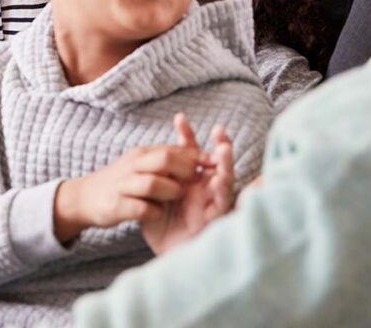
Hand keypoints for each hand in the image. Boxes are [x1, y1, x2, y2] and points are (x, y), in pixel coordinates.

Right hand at [53, 142, 209, 242]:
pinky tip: (158, 214)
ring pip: (153, 183)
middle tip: (195, 181)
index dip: (196, 156)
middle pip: (165, 159)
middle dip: (185, 170)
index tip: (213, 164)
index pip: (173, 149)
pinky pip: (141, 208)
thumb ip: (165, 159)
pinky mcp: (117, 206)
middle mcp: (133, 166)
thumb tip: (198, 156)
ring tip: (175, 197)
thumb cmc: (121, 181)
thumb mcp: (141, 164)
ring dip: (170, 191)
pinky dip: (154, 212)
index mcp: (142, 154)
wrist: (85, 197)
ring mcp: (123, 185)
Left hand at [141, 114, 234, 254]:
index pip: (187, 152)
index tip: (179, 118)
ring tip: (223, 149)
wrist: (161, 252)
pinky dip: (222, 189)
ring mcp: (210, 201)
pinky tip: (220, 178)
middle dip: (219, 145)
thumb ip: (153, 178)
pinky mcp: (214, 217)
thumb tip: (144, 157)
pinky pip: (222, 202)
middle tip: (218, 130)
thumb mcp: (152, 195)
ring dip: (225, 164)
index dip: (186, 135)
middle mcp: (202, 186)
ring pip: (224, 178)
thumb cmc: (159, 223)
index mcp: (187, 178)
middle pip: (214, 161)